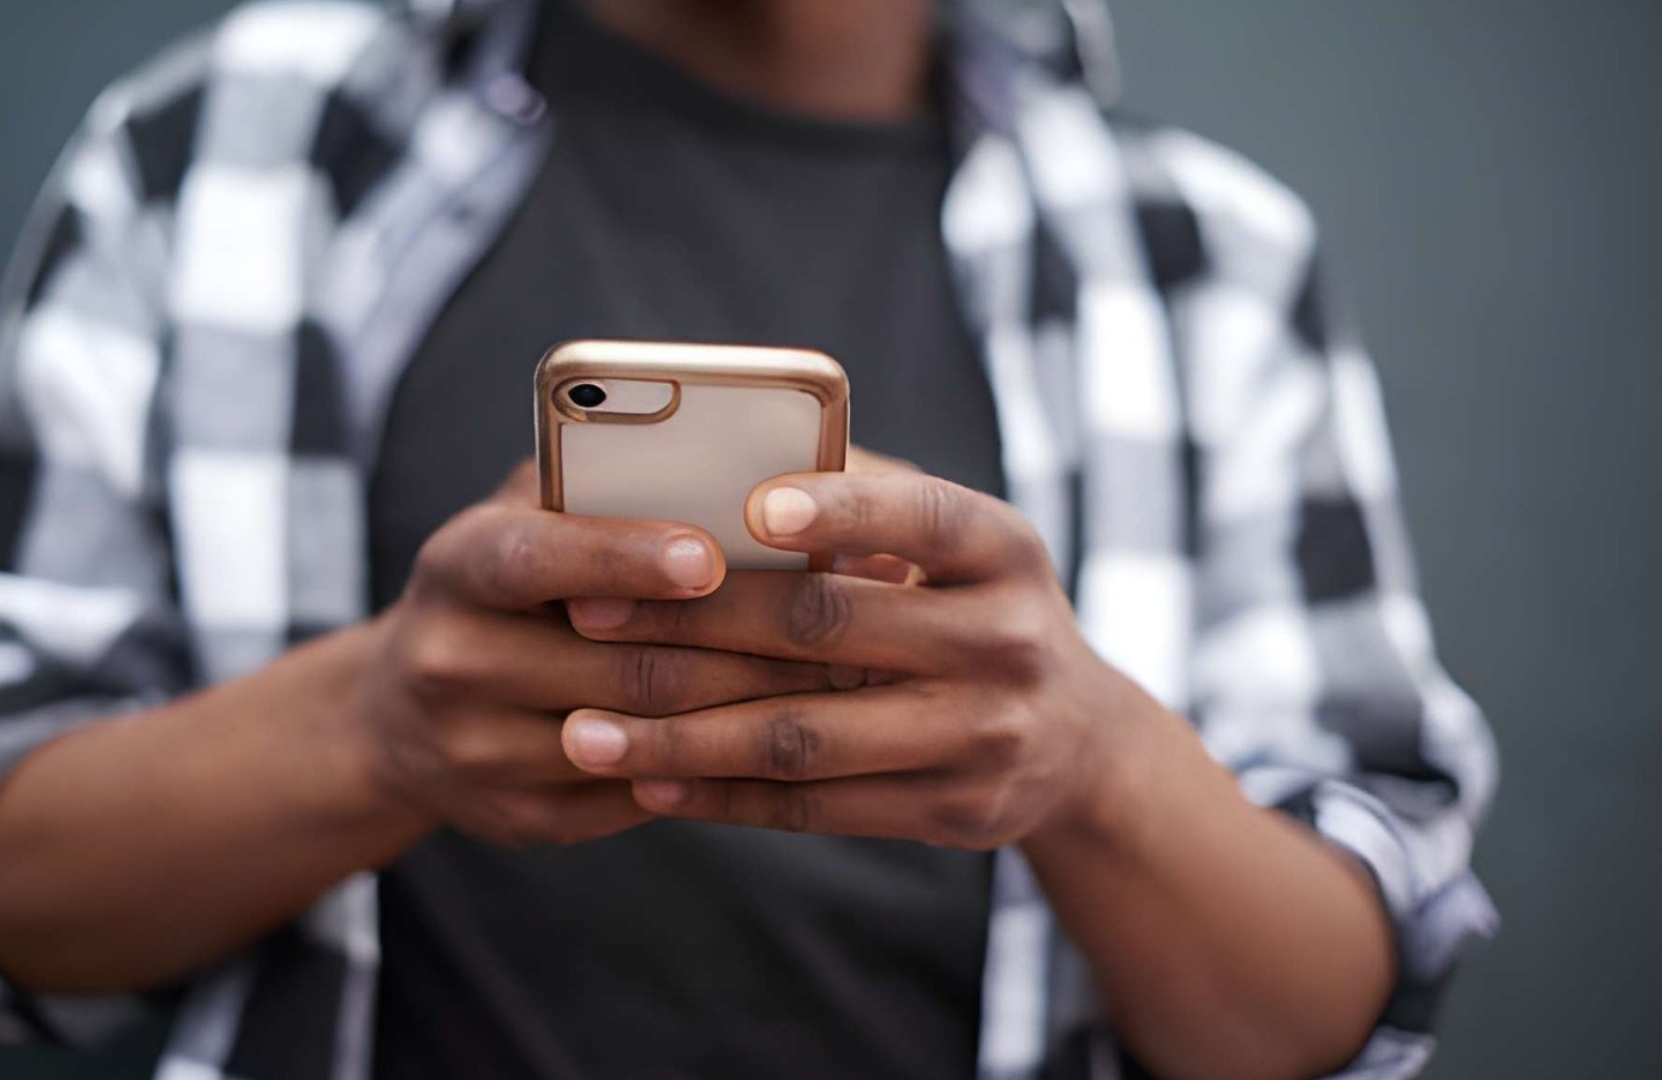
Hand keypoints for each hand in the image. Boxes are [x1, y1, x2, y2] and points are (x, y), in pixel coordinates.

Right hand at [355, 465, 843, 846]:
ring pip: (644, 739)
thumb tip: (757, 465)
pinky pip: (639, 798)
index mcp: (460, 565)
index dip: (626, 557)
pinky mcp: (517, 817)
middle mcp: (454, 661)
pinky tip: (784, 740)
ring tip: (842, 683)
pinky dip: (717, 769)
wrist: (402, 713)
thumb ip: (609, 484)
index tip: (712, 555)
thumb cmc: (511, 581)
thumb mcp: (529, 515)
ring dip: (751, 712)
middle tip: (845, 629)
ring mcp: (479, 752)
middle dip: (746, 646)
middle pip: (619, 663)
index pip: (540, 558)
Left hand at [558, 469, 1166, 849]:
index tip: (752, 505)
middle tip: (585, 618)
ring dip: (683, 735)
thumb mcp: (959, 546)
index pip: (923, 516)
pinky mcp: (952, 812)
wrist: (1077, 742)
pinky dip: (721, 795)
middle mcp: (1006, 641)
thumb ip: (867, 498)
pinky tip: (646, 781)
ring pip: (806, 736)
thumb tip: (727, 459)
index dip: (842, 510)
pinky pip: (815, 806)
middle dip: (694, 625)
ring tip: (584, 731)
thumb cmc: (973, 608)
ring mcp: (985, 736)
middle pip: (830, 630)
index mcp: (1003, 550)